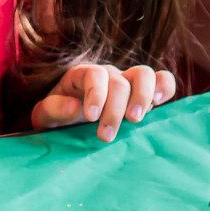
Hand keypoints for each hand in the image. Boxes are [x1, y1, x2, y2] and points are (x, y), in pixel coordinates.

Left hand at [31, 63, 175, 141]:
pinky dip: (165, 88)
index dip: (95, 94)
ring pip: (144, 74)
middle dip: (114, 109)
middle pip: (119, 82)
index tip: (91, 117)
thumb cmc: (58, 116)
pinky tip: (158, 103)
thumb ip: (53, 109)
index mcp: (82, 75)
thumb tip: (74, 107)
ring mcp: (128, 81)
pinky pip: (162, 81)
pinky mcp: (145, 93)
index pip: (94, 75)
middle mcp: (107, 74)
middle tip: (106, 136)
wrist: (69, 121)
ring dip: (142, 97)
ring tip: (135, 120)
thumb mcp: (44, 115)